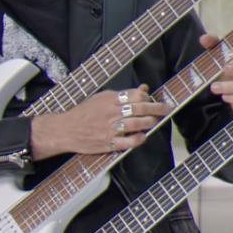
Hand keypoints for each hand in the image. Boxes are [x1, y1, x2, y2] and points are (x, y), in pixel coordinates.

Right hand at [29, 85, 171, 159]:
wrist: (66, 129)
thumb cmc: (84, 112)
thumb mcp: (102, 97)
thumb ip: (123, 94)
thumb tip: (144, 89)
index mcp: (110, 99)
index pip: (135, 95)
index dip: (148, 98)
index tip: (155, 100)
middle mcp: (111, 113)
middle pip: (140, 109)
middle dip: (157, 109)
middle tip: (166, 109)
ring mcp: (110, 129)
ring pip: (137, 124)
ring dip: (150, 122)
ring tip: (154, 121)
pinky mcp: (108, 143)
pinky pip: (129, 142)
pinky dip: (139, 139)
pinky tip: (143, 136)